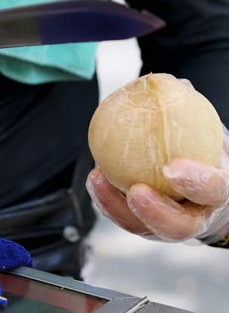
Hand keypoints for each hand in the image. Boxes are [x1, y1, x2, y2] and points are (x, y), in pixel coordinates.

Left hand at [86, 106, 228, 243]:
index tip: (171, 167)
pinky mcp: (146, 225)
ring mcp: (169, 225)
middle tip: (134, 191)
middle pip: (179, 227)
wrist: (205, 186)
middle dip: (155, 212)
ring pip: (144, 228)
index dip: (195, 182)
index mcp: (217, 192)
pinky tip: (95, 178)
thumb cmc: (206, 154)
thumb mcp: (207, 133)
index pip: (213, 190)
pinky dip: (107, 200)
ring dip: (117, 207)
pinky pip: (125, 218)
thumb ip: (192, 113)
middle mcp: (195, 216)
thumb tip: (176, 84)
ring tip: (97, 179)